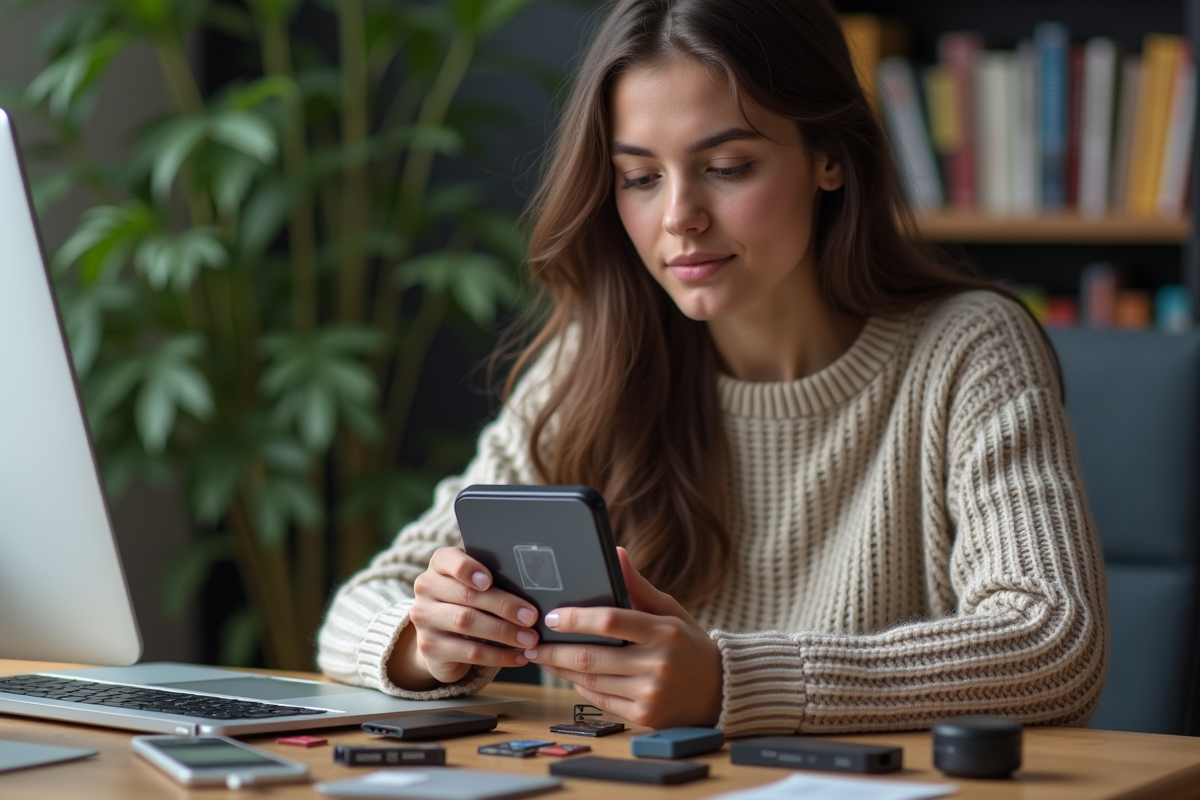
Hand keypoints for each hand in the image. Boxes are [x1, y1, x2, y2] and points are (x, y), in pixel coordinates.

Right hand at [388, 547, 538, 688]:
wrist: (442, 639)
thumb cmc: (469, 603)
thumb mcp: (475, 585)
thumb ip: (494, 579)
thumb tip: (532, 586)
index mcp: (439, 565)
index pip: (447, 559)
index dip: (468, 569)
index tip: (489, 581)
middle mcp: (426, 588)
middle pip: (467, 595)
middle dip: (503, 606)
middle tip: (531, 617)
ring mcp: (423, 618)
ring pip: (467, 623)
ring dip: (504, 632)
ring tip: (529, 639)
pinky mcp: (429, 647)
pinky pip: (469, 652)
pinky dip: (499, 655)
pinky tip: (519, 656)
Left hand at [524, 547, 722, 728]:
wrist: (719, 690)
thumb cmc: (689, 644)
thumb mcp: (670, 611)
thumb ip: (638, 585)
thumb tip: (617, 551)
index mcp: (664, 631)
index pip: (610, 621)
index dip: (575, 619)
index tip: (551, 616)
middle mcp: (658, 664)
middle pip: (591, 656)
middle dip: (554, 650)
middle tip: (533, 642)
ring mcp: (651, 694)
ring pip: (591, 680)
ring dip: (561, 668)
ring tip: (543, 657)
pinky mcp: (645, 716)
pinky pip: (601, 700)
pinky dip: (580, 686)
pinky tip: (570, 675)